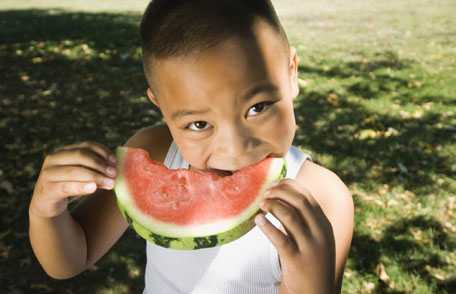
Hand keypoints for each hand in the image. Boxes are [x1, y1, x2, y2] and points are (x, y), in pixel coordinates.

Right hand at [29, 141, 116, 217]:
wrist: (48, 203)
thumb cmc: (71, 185)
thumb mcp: (83, 174)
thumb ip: (96, 169)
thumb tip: (117, 168)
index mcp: (64, 151)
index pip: (87, 146)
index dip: (103, 152)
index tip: (115, 162)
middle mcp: (54, 158)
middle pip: (80, 155)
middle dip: (100, 164)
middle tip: (114, 174)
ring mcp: (48, 173)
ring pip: (74, 171)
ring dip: (95, 177)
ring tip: (110, 183)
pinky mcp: (46, 189)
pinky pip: (66, 186)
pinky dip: (81, 187)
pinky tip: (93, 188)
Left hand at [255, 179, 335, 293]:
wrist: (314, 293)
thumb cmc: (307, 262)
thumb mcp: (310, 238)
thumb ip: (301, 220)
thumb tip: (279, 197)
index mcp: (324, 225)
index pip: (308, 197)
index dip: (289, 186)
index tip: (274, 184)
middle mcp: (320, 233)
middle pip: (300, 202)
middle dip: (280, 192)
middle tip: (264, 192)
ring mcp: (310, 247)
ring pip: (291, 216)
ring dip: (273, 205)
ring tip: (260, 204)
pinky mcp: (296, 260)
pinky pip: (280, 239)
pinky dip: (267, 226)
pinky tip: (258, 220)